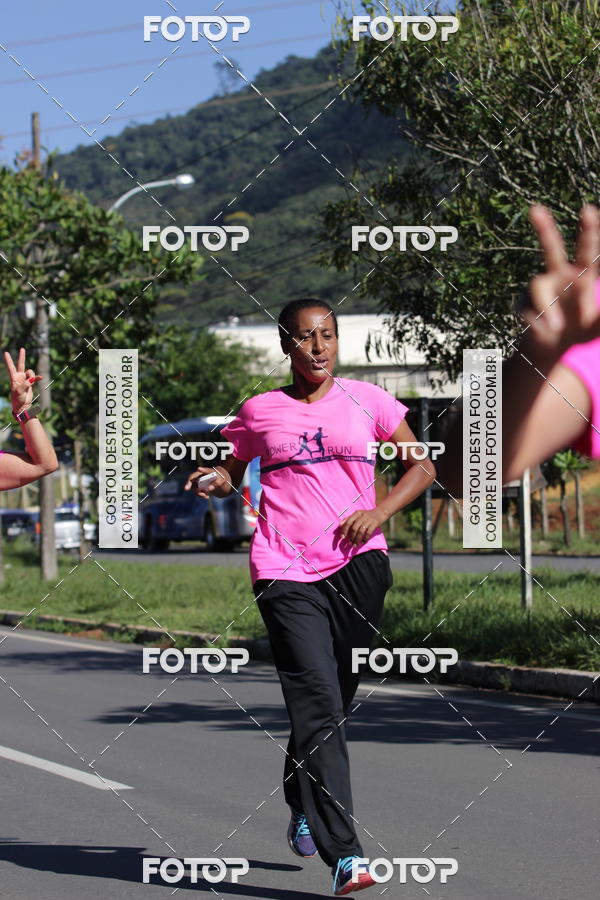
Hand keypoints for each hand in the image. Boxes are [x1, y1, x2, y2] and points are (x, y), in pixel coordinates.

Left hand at [4, 348, 41, 414]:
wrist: (22, 405)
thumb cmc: (17, 399)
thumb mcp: (19, 392)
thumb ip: (25, 384)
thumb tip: (32, 379)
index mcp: (13, 378)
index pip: (11, 367)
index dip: (8, 360)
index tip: (6, 353)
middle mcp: (19, 377)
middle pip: (20, 364)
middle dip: (22, 357)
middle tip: (22, 348)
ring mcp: (25, 379)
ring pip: (30, 372)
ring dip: (32, 376)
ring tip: (31, 383)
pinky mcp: (30, 383)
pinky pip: (35, 378)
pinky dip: (37, 378)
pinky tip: (40, 378)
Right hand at [184, 466, 228, 497]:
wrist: (218, 480)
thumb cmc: (220, 478)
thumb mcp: (222, 481)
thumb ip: (216, 484)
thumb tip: (209, 489)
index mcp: (208, 471)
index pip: (205, 470)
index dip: (202, 470)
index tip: (199, 468)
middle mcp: (200, 475)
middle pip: (192, 478)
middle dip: (188, 483)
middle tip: (186, 489)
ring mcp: (198, 480)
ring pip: (194, 487)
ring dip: (198, 493)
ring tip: (205, 496)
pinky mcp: (198, 486)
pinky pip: (197, 491)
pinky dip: (201, 495)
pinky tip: (207, 497)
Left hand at [338, 508, 385, 545]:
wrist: (380, 512)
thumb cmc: (366, 515)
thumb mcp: (357, 514)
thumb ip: (348, 519)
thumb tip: (339, 525)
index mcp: (357, 513)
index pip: (349, 522)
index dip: (345, 530)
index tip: (342, 537)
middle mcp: (362, 516)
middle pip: (355, 528)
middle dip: (351, 537)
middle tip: (349, 544)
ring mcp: (369, 520)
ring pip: (361, 531)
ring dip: (357, 539)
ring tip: (355, 545)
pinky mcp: (375, 524)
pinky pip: (369, 532)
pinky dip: (365, 538)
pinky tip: (363, 542)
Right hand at [522, 204, 599, 358]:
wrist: (555, 345)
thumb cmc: (581, 328)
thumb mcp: (598, 326)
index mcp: (582, 275)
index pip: (586, 251)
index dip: (588, 231)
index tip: (588, 209)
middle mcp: (558, 276)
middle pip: (550, 248)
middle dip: (544, 229)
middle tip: (535, 209)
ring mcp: (539, 290)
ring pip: (537, 287)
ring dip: (548, 308)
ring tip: (557, 328)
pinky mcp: (524, 305)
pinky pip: (529, 312)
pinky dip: (539, 326)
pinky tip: (546, 334)